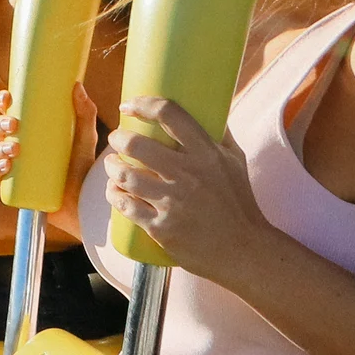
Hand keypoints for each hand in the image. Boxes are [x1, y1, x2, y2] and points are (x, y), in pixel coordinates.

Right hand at [0, 85, 98, 188]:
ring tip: (14, 149)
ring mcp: (14, 165)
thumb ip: (85, 112)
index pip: (9, 111)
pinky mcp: (13, 185)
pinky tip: (5, 165)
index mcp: (30, 130)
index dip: (2, 102)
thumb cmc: (83, 167)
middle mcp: (18, 145)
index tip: (7, 98)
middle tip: (14, 125)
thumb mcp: (85, 137)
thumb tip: (77, 85)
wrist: (84, 200)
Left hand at [99, 95, 273, 286]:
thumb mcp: (235, 161)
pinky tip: (113, 191)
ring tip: (111, 164)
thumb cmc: (239, 202)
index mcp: (207, 153)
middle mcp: (188, 175)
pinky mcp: (162, 228)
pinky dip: (114, 195)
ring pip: (126, 177)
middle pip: (137, 145)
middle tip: (116, 140)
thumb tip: (208, 108)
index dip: (143, 104)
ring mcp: (173, 202)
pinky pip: (127, 207)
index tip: (128, 105)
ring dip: (111, 167)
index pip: (170, 115)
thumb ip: (220, 134)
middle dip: (118, 138)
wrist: (243, 249)